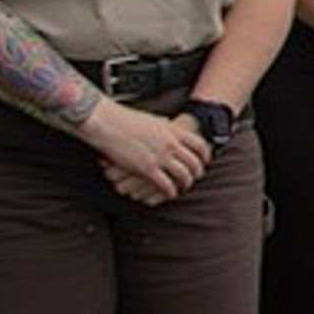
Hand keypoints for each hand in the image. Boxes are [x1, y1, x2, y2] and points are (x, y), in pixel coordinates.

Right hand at [87, 102, 205, 204]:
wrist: (108, 122)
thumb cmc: (127, 119)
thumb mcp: (154, 120)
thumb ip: (166, 127)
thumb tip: (172, 128)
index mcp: (173, 130)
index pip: (200, 145)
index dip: (205, 156)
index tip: (204, 162)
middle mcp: (170, 144)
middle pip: (194, 163)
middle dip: (197, 173)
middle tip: (195, 178)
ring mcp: (160, 156)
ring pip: (183, 175)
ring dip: (185, 184)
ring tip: (183, 188)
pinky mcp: (147, 168)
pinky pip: (166, 184)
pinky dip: (170, 191)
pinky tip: (169, 194)